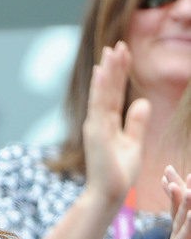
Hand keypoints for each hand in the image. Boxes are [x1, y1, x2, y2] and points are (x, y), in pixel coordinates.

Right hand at [81, 41, 149, 204]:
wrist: (108, 193)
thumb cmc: (119, 174)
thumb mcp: (133, 143)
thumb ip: (136, 123)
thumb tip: (142, 102)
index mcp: (107, 124)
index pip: (113, 94)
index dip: (119, 74)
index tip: (123, 54)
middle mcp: (98, 122)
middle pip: (106, 89)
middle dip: (112, 67)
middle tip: (117, 44)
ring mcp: (95, 127)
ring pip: (102, 93)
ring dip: (107, 71)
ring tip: (111, 51)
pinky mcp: (96, 133)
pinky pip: (99, 105)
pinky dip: (100, 88)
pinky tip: (102, 72)